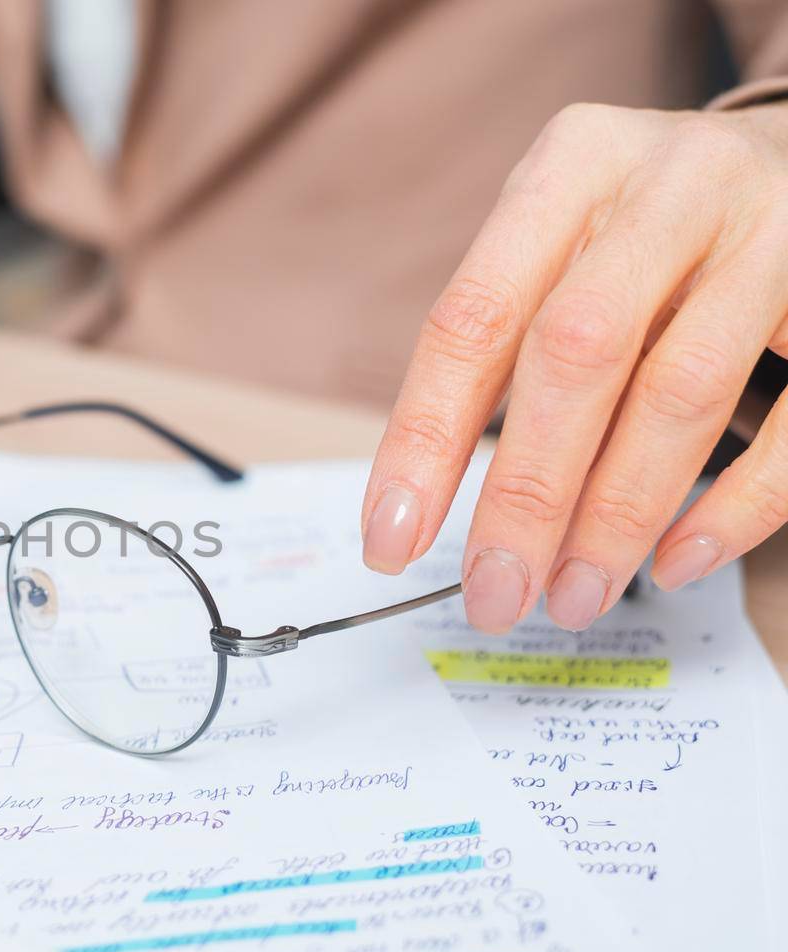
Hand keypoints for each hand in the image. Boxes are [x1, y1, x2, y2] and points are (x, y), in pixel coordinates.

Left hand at [362, 101, 787, 633]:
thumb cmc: (647, 227)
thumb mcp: (564, 244)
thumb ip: (504, 348)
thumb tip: (427, 503)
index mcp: (572, 167)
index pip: (474, 317)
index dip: (425, 437)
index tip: (390, 539)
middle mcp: (672, 185)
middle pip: (577, 354)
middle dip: (526, 494)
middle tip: (493, 593)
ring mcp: (774, 231)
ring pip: (682, 391)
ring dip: (618, 515)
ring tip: (573, 596)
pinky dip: (737, 504)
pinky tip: (679, 559)